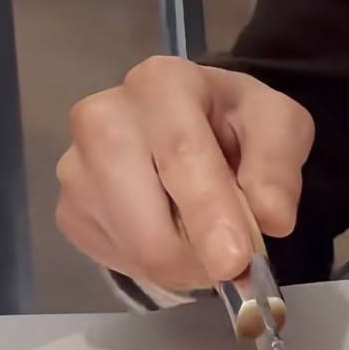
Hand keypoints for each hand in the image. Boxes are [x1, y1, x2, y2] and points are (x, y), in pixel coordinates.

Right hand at [57, 57, 314, 295]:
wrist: (192, 126)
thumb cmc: (233, 123)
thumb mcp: (278, 125)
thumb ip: (278, 165)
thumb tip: (270, 218)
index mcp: (160, 84)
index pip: (183, 156)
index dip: (210, 215)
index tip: (234, 262)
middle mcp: (102, 118)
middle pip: (147, 218)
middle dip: (197, 255)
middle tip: (234, 261)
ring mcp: (76, 168)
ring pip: (134, 248)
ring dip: (183, 263)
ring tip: (206, 237)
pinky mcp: (69, 211)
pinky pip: (119, 260)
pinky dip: (156, 265)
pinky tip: (172, 232)